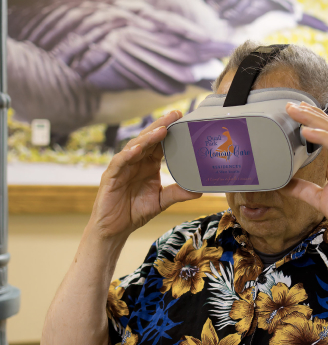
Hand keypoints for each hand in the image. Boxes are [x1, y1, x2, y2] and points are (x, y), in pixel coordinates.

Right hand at [89, 111, 201, 241]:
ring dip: (148, 137)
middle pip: (148, 139)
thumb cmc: (135, 211)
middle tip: (175, 115)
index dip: (170, 131)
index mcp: (148, 164)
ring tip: (162, 130)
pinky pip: (120, 163)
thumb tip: (199, 190)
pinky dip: (128, 155)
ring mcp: (123, 167)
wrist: (115, 229)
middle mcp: (136, 161)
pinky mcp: (111, 177)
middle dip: (161, 126)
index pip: (160, 143)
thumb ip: (177, 193)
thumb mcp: (161, 201)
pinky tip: (137, 149)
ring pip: (134, 147)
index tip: (183, 119)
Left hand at [283, 102, 327, 284]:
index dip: (313, 122)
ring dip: (314, 120)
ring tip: (296, 111)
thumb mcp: (321, 201)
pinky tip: (307, 131)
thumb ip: (304, 190)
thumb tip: (284, 183)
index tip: (295, 112)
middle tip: (291, 104)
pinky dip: (323, 137)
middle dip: (311, 114)